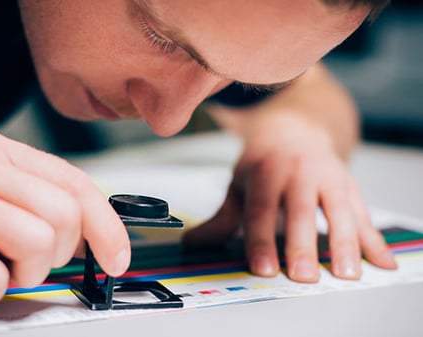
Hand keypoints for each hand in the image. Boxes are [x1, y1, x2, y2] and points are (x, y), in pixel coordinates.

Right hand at [0, 132, 129, 304]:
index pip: (76, 183)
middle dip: (61, 253)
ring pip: (39, 243)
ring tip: (0, 267)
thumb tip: (89, 232)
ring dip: (28, 272)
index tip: (117, 256)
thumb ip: (33, 198)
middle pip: (64, 216)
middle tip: (33, 261)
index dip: (107, 225)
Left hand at [183, 113, 395, 281]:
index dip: (260, 240)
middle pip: (300, 212)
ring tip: (347, 274)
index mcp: (265, 171)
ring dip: (345, 243)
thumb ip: (223, 217)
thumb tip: (193, 243)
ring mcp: (327, 176)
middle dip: (302, 245)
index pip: (261, 209)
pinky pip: (363, 213)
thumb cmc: (264, 162)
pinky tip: (380, 261)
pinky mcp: (349, 185)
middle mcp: (298, 172)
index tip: (263, 269)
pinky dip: (373, 239)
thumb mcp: (239, 183)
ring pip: (338, 211)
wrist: (296, 127)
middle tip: (303, 276)